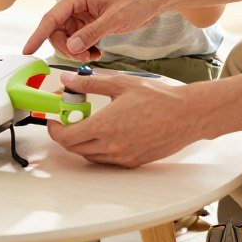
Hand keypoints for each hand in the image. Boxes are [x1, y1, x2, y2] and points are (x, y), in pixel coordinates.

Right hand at [22, 0, 162, 60]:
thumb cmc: (138, 0)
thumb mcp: (115, 19)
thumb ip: (91, 34)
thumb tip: (71, 47)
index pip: (51, 18)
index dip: (38, 35)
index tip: (28, 50)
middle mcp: (76, 3)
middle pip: (57, 30)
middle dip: (66, 47)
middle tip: (84, 57)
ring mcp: (83, 12)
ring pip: (67, 37)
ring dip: (77, 50)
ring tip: (94, 55)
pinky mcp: (90, 21)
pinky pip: (78, 39)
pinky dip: (85, 49)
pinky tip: (98, 52)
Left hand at [47, 71, 204, 166]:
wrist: (187, 115)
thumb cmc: (158, 98)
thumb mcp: (120, 83)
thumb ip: (90, 83)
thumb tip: (67, 79)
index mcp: (105, 127)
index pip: (66, 137)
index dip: (54, 129)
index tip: (54, 118)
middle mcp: (112, 147)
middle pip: (75, 148)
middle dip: (66, 133)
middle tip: (69, 116)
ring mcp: (123, 157)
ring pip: (90, 155)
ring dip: (82, 141)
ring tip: (89, 120)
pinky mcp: (133, 162)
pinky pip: (106, 160)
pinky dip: (98, 148)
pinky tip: (106, 130)